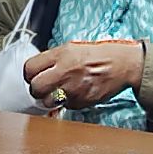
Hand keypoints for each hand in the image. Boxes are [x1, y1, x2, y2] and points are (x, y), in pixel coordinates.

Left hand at [21, 41, 143, 111]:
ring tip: (57, 92)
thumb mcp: (73, 47)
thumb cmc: (100, 54)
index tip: (32, 75)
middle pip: (35, 88)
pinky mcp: (82, 102)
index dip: (29, 74)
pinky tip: (74, 93)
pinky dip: (67, 102)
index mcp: (61, 54)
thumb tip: (39, 68)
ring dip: (49, 99)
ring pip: (47, 102)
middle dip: (36, 89)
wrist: (123, 65)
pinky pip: (65, 106)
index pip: (29, 68)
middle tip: (41, 87)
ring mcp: (73, 89)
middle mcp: (65, 71)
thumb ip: (54, 58)